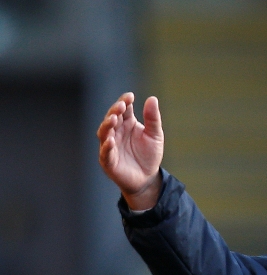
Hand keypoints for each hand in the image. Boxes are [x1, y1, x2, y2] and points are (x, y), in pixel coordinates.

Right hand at [97, 92, 163, 210]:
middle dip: (115, 111)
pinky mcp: (109, 161)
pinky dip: (107, 146)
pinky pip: (105, 152)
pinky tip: (111, 140)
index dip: (124, 102)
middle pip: (111, 118)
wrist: (148, 178)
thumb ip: (153, 118)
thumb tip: (152, 98)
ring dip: (107, 125)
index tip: (130, 96)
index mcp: (127, 123)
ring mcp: (110, 146)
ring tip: (113, 119)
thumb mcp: (155, 135)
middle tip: (121, 105)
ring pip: (104, 133)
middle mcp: (116, 132)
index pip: (123, 109)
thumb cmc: (149, 155)